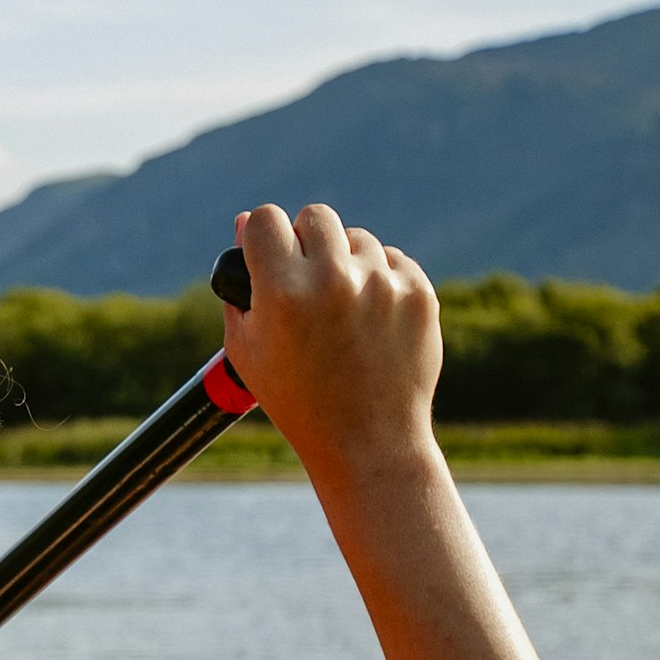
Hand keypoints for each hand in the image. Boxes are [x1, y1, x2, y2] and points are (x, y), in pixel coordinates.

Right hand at [217, 204, 442, 473]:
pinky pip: (393, 261)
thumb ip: (240, 285)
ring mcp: (382, 284)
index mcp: (283, 292)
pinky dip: (382, 282)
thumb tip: (244, 223)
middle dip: (306, 241)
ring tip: (344, 312)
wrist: (368, 443)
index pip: (265, 218)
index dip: (262, 236)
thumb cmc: (298, 401)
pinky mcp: (419, 293)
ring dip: (347, 263)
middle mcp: (333, 280)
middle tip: (308, 278)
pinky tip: (373, 321)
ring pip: (357, 239)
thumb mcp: (247, 350)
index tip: (269, 254)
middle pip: (315, 217)